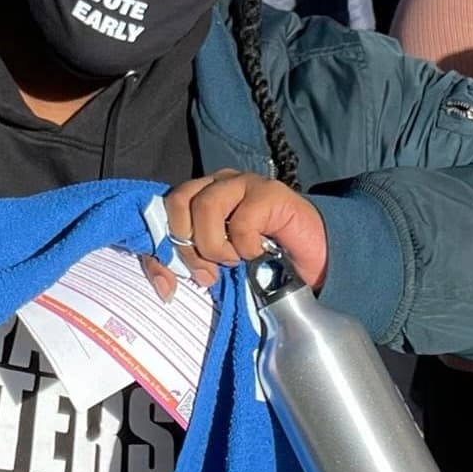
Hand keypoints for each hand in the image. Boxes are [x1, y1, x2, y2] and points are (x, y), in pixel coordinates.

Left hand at [141, 170, 326, 300]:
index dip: (158, 251)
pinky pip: (241, 221)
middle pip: (178, 201)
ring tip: (235, 261)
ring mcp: (244, 183)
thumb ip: (193, 266)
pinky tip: (259, 252)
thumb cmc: (264, 262)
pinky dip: (246, 246)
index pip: (164, 210)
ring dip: (216, 246)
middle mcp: (218, 183)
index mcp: (201, 196)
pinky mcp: (269, 192)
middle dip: (187, 245)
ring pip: (205, 206)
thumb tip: (166, 288)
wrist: (314, 259)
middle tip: (209, 272)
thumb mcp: (220, 268)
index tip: (167, 287)